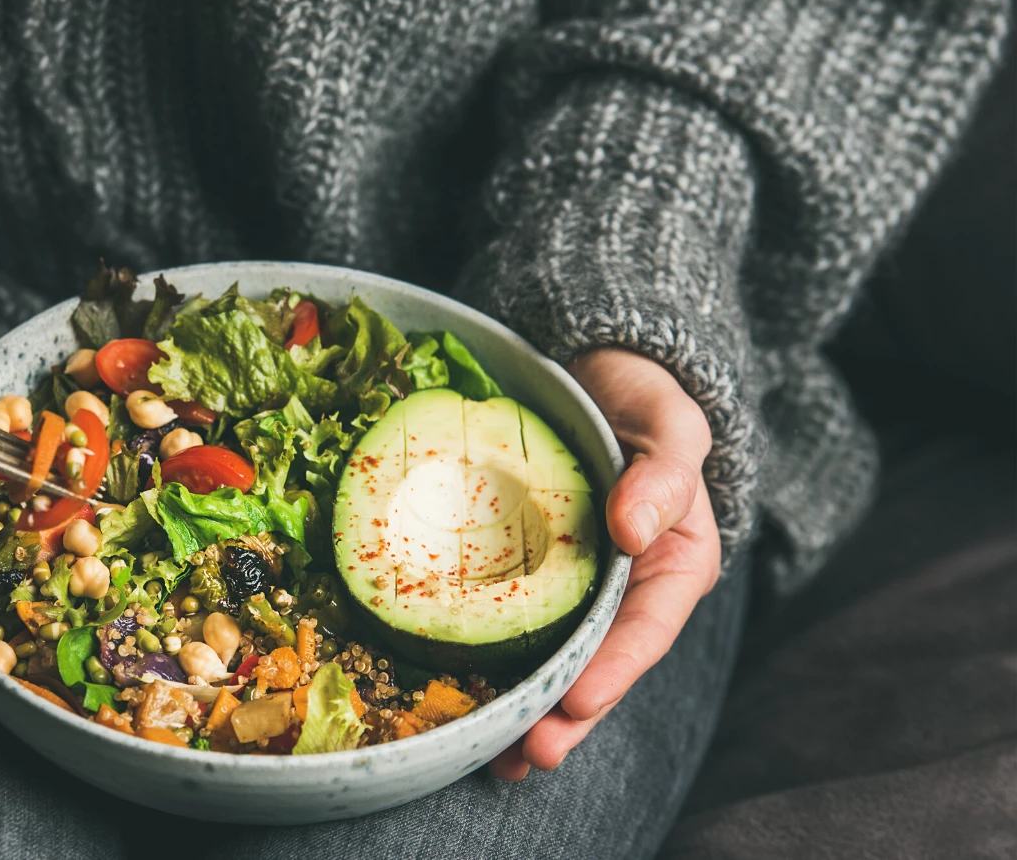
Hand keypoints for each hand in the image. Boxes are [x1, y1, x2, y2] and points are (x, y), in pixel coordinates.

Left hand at [488, 348, 721, 779]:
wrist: (597, 376)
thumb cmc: (642, 400)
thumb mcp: (670, 424)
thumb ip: (664, 474)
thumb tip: (634, 527)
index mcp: (672, 565)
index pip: (646, 630)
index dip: (614, 671)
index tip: (577, 700)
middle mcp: (625, 591)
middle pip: (599, 666)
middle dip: (565, 716)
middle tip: (527, 752)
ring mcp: (576, 589)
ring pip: (555, 662)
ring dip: (527, 712)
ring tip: (495, 758)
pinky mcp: (530, 578)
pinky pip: (512, 627)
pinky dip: (491, 668)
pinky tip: (460, 703)